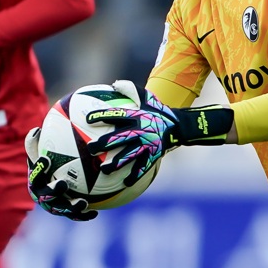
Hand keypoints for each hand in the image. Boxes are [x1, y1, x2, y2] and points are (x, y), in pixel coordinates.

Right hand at [25, 128, 96, 221]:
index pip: (34, 175)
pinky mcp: (66, 213)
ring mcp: (55, 206)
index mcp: (36, 182)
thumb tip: (37, 129)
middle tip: (62, 183)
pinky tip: (95, 212)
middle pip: (46, 196)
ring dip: (71, 207)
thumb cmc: (50, 163)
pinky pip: (75, 216)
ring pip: (61, 209)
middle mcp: (43, 197)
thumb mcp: (41, 152)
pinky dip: (84, 215)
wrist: (56, 180)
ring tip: (82, 202)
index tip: (46, 158)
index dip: (38, 168)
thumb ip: (37, 142)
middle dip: (53, 191)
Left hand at [88, 81, 232, 169]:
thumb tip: (114, 83)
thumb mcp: (147, 97)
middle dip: (103, 144)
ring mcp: (147, 144)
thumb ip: (130, 89)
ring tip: (104, 169)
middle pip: (119, 138)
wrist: (180, 126)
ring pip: (129, 155)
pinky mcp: (154, 155)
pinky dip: (135, 175)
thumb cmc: (158, 111)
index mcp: (136, 116)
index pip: (116, 114)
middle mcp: (140, 130)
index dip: (102, 116)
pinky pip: (143, 167)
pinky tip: (125, 183)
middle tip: (90, 149)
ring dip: (116, 163)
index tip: (87, 119)